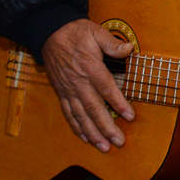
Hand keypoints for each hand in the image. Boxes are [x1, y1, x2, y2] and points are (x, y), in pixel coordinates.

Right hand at [41, 18, 134, 151]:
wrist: (49, 33)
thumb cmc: (76, 32)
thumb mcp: (95, 32)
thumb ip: (112, 43)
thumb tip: (129, 48)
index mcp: (89, 67)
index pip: (106, 88)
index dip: (118, 103)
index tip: (130, 116)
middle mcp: (78, 82)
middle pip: (93, 108)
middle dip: (106, 127)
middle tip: (119, 141)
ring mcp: (68, 89)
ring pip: (80, 116)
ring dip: (92, 133)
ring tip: (104, 147)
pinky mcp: (61, 92)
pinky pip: (68, 113)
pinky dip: (77, 127)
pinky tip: (85, 138)